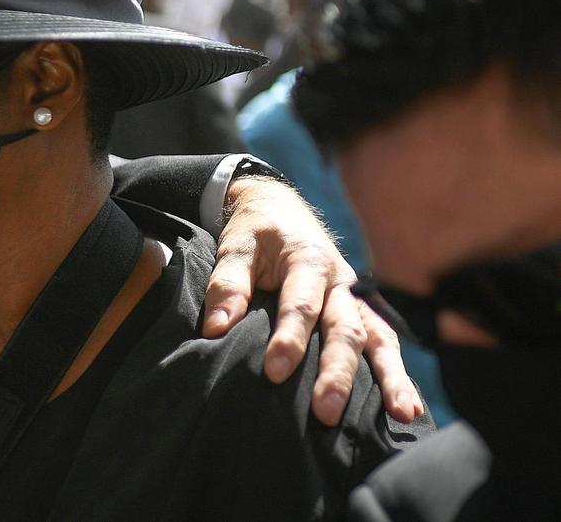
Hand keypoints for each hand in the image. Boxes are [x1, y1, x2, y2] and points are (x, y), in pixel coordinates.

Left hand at [203, 177, 423, 426]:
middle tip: (326, 412)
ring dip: (389, 377)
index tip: (275, 372)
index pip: (301, 305)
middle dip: (337, 373)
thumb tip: (216, 329)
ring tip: (401, 415)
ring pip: (378, 338)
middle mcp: (341, 281)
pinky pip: (386, 342)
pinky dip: (399, 374)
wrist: (280, 208)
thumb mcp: (236, 248)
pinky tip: (409, 408)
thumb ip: (227, 286)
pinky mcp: (364, 311)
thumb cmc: (256, 233)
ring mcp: (357, 298)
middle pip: (345, 329)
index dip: (289, 338)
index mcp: (308, 260)